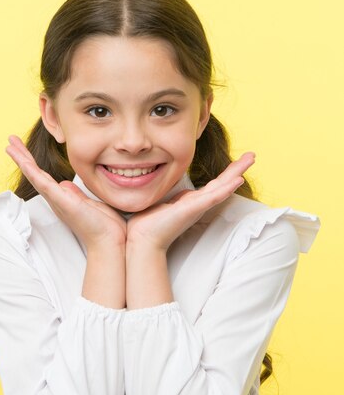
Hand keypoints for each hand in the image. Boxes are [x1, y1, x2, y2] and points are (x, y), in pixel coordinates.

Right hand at [5, 135, 126, 250]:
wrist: (108, 241)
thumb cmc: (102, 225)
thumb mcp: (88, 203)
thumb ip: (75, 193)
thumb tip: (65, 184)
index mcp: (62, 197)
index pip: (43, 175)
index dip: (31, 160)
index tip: (21, 147)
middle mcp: (56, 199)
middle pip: (34, 173)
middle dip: (22, 156)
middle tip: (10, 141)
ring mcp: (58, 201)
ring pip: (36, 177)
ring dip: (22, 161)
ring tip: (10, 146)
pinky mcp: (64, 203)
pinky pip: (46, 186)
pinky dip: (34, 174)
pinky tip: (25, 163)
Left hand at [126, 152, 255, 251]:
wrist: (142, 239)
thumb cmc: (148, 223)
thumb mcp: (161, 202)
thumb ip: (166, 195)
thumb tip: (159, 183)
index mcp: (191, 201)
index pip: (212, 184)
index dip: (226, 173)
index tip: (237, 162)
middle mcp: (197, 204)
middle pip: (222, 183)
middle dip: (237, 169)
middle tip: (252, 155)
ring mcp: (197, 207)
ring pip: (222, 188)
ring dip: (236, 173)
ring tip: (250, 160)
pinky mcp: (193, 209)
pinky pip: (213, 197)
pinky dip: (226, 188)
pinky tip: (237, 181)